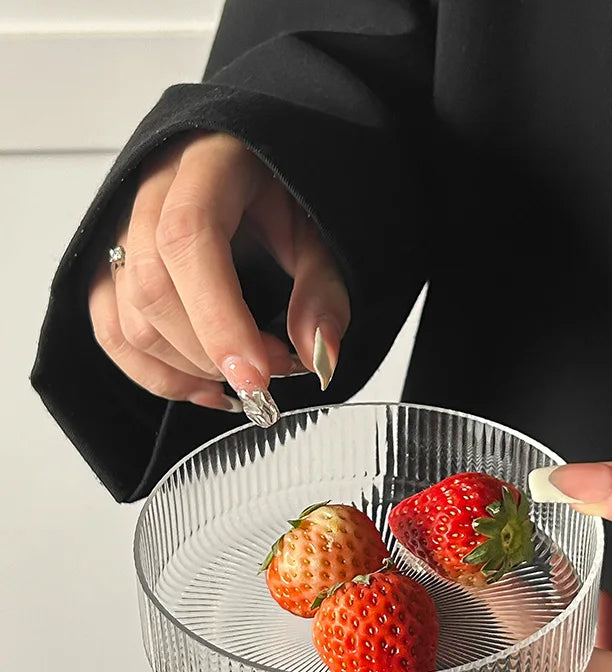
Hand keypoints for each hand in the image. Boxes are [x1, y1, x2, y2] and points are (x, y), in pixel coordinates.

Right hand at [88, 132, 349, 418]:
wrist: (250, 170)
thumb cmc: (279, 194)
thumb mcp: (317, 230)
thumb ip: (322, 289)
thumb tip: (319, 355)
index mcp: (206, 165)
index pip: (188, 239)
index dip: (218, 316)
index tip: (256, 372)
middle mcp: (151, 195)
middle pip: (153, 289)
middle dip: (212, 351)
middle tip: (271, 370)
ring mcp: (122, 233)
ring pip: (130, 321)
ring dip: (191, 369)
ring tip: (247, 372)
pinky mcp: (112, 271)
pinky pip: (114, 336)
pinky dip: (158, 377)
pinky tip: (204, 388)